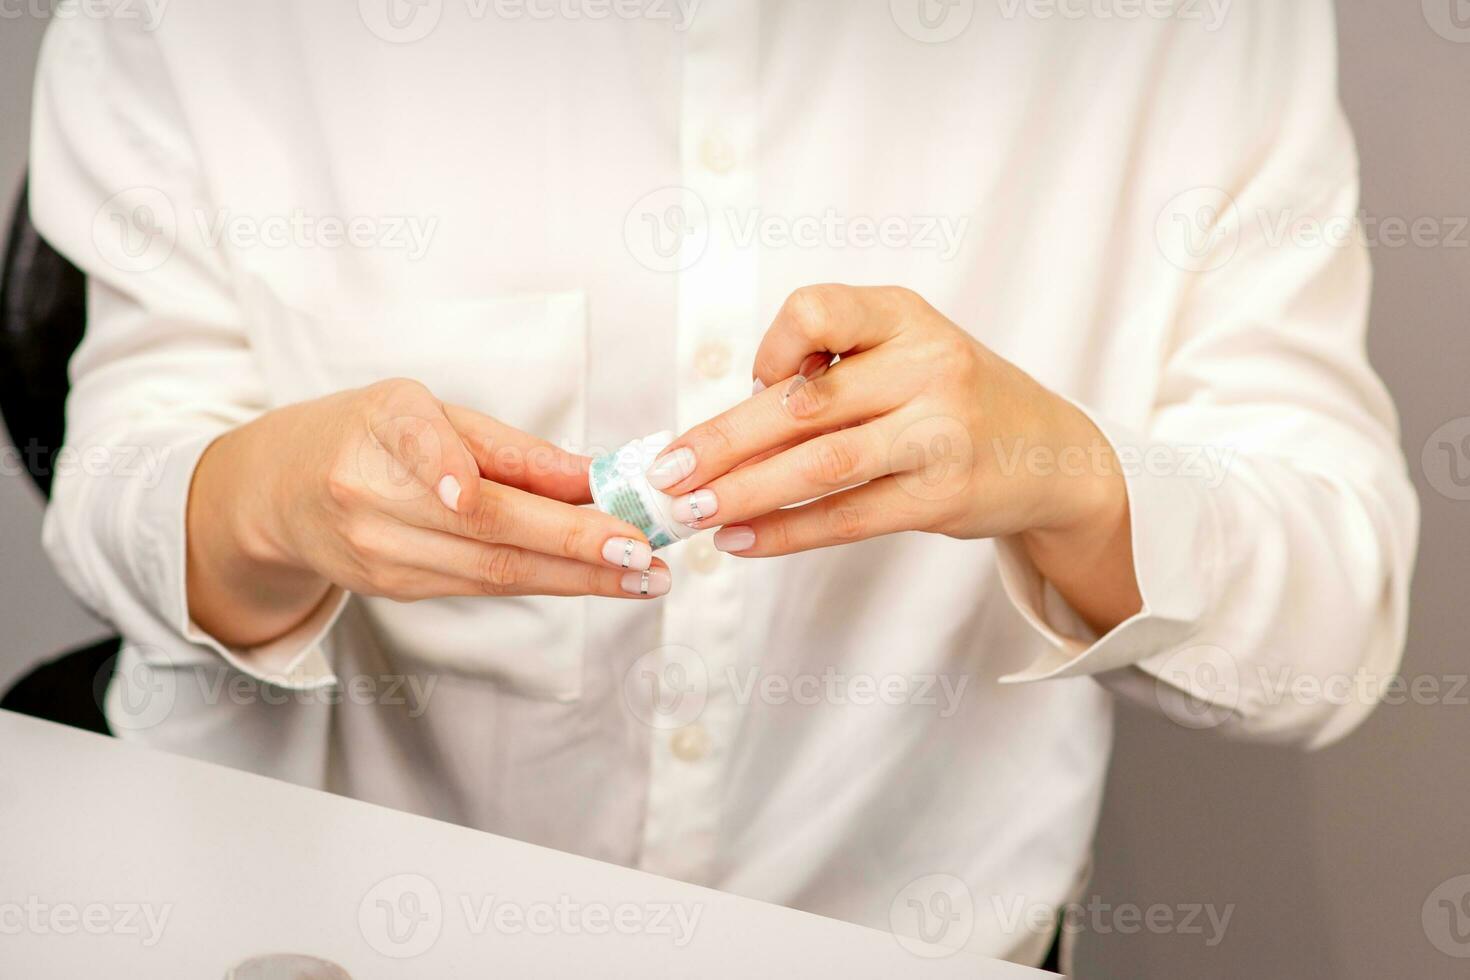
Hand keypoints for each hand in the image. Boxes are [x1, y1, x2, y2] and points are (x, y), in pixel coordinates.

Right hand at [188, 378, 669, 647]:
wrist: (279, 492)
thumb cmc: (366, 434)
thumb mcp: (427, 409)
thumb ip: (509, 447)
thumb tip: (593, 477)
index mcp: (379, 428)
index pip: (418, 448)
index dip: (448, 471)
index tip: (474, 492)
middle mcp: (369, 495)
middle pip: (482, 529)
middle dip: (572, 545)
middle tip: (641, 553)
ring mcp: (378, 553)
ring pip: (492, 571)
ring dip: (577, 578)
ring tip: (643, 577)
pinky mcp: (393, 588)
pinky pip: (483, 585)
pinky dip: (547, 582)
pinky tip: (598, 580)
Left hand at [646, 285, 1140, 631]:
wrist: (1052, 454)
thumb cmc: (954, 397)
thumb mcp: (907, 350)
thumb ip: (834, 368)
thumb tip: (728, 425)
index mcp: (906, 316)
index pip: (819, 310)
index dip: (772, 345)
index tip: (755, 381)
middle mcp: (928, 367)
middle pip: (803, 404)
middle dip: (722, 442)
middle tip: (666, 475)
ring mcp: (940, 434)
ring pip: (819, 465)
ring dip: (744, 492)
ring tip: (691, 512)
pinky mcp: (942, 497)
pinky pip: (847, 517)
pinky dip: (786, 532)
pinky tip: (741, 541)